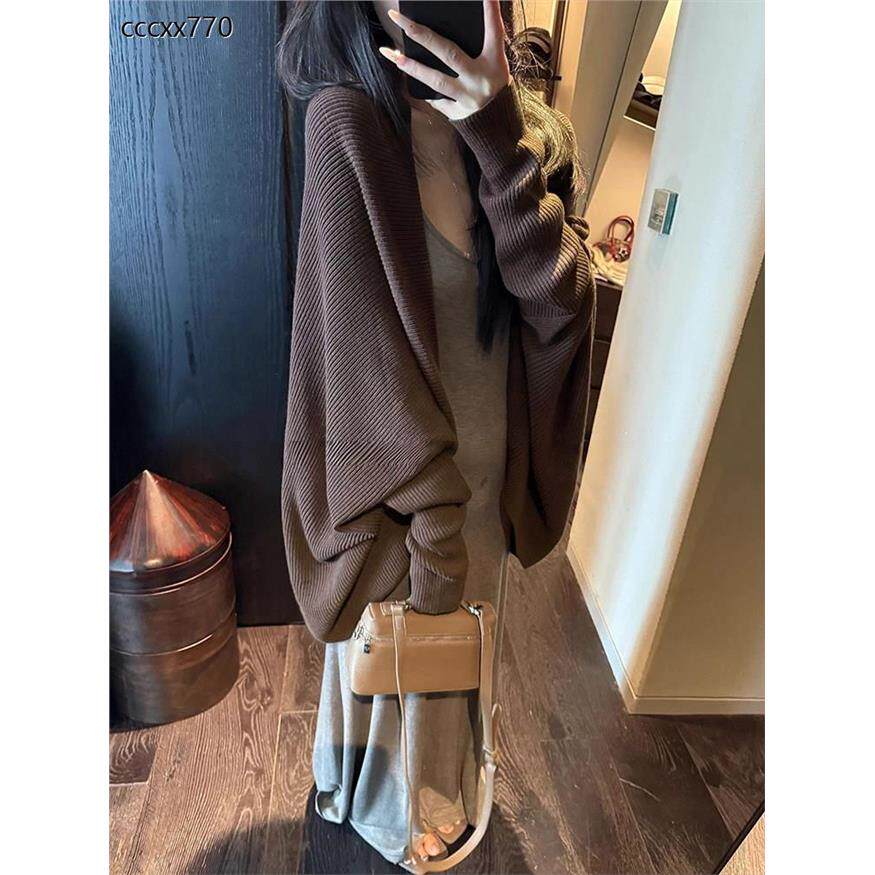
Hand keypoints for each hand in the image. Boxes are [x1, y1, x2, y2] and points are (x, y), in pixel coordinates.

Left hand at [379, 0, 511, 120]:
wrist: (497, 120)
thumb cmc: (491, 80)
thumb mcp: (494, 60)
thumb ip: (482, 40)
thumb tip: (449, 22)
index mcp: (495, 61)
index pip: (493, 31)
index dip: (491, 12)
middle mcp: (482, 79)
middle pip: (449, 54)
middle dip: (422, 35)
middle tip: (398, 19)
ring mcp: (470, 98)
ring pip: (437, 80)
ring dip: (414, 68)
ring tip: (393, 55)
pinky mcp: (460, 113)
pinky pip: (437, 100)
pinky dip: (424, 90)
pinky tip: (409, 76)